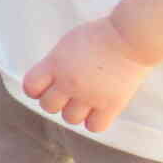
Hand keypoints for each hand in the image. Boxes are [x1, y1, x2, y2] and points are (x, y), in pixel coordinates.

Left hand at [21, 18, 151, 133]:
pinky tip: (99, 109)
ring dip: (75, 112)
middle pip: (48, 106)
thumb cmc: (100, 35)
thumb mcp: (67, 44)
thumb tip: (46, 82)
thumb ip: (54, 63)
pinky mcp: (111, 105)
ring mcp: (90, 95)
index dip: (36, 89)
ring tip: (85, 100)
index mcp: (55, 64)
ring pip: (70, 119)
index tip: (45, 86)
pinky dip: (94, 121)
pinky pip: (94, 127)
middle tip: (69, 92)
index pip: (30, 88)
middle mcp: (69, 82)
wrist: (131, 37)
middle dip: (55, 100)